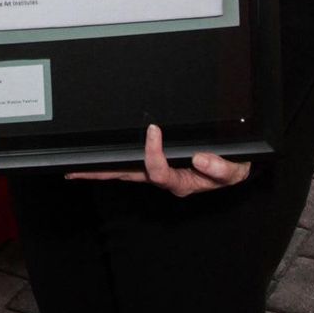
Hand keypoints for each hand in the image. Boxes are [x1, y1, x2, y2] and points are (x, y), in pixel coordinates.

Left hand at [66, 123, 249, 198]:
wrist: (237, 165)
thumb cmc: (235, 167)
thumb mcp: (235, 171)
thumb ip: (220, 168)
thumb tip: (199, 159)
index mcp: (182, 182)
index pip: (158, 170)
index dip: (152, 152)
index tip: (153, 130)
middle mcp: (166, 179)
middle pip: (128, 176)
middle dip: (102, 173)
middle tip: (76, 170)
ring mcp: (160, 172)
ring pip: (126, 171)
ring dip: (102, 169)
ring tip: (78, 166)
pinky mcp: (159, 163)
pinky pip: (134, 163)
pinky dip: (116, 161)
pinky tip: (102, 159)